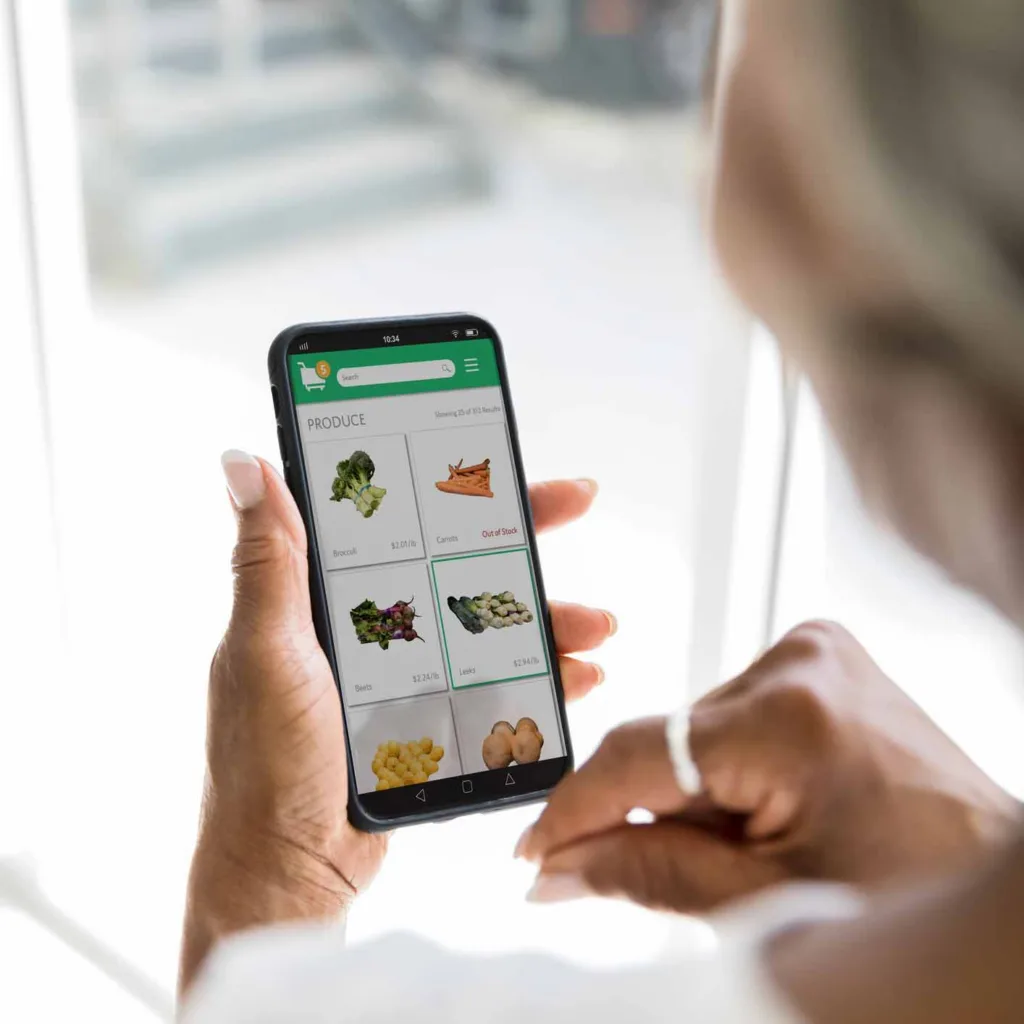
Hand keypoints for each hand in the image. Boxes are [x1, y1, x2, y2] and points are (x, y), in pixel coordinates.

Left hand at [180, 454, 615, 993]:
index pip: (395, 518)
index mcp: (325, 594)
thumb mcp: (264, 651)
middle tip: (574, 501)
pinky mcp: (431, 714)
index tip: (492, 454)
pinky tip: (577, 677)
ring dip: (546, 614)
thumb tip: (244, 462)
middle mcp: (369, 621)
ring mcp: (405, 669)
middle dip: (519, 530)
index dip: (444, 483)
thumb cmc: (265, 762)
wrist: (292, 869)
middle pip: (456, 558)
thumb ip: (267, 562)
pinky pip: (496, 681)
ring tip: (595, 624)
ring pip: (489, 622)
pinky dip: (540, 676)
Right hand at [517, 621, 1017, 910]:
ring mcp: (814, 648)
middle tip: (688, 873)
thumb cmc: (904, 899)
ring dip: (696, 791)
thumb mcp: (763, 902)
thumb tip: (558, 869)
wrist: (994, 878)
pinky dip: (726, 766)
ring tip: (758, 843)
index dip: (576, 808)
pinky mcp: (819, 653)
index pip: (639, 755)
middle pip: (668, 742)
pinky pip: (731, 712)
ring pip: (695, 728)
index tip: (533, 853)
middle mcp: (799, 659)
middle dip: (656, 812)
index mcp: (789, 718)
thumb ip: (647, 875)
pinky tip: (771, 805)